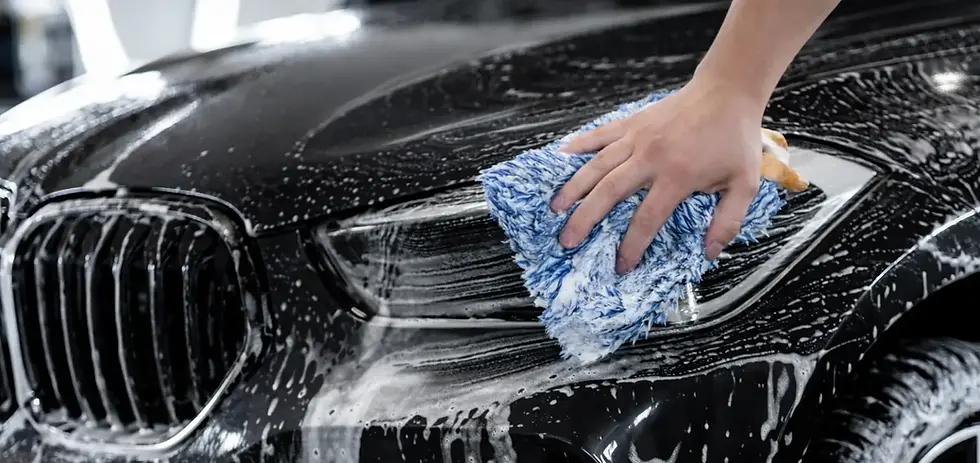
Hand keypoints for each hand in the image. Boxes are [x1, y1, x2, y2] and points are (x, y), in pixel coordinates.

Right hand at [550, 78, 766, 273]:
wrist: (727, 92)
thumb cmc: (735, 139)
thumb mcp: (745, 183)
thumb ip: (728, 220)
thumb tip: (709, 252)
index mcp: (678, 176)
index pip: (647, 218)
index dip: (632, 245)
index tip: (621, 265)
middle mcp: (651, 157)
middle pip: (609, 192)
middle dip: (585, 219)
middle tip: (567, 241)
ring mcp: (637, 138)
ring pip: (597, 165)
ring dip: (574, 187)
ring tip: (555, 208)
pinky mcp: (632, 122)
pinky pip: (600, 135)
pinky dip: (579, 144)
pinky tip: (560, 156)